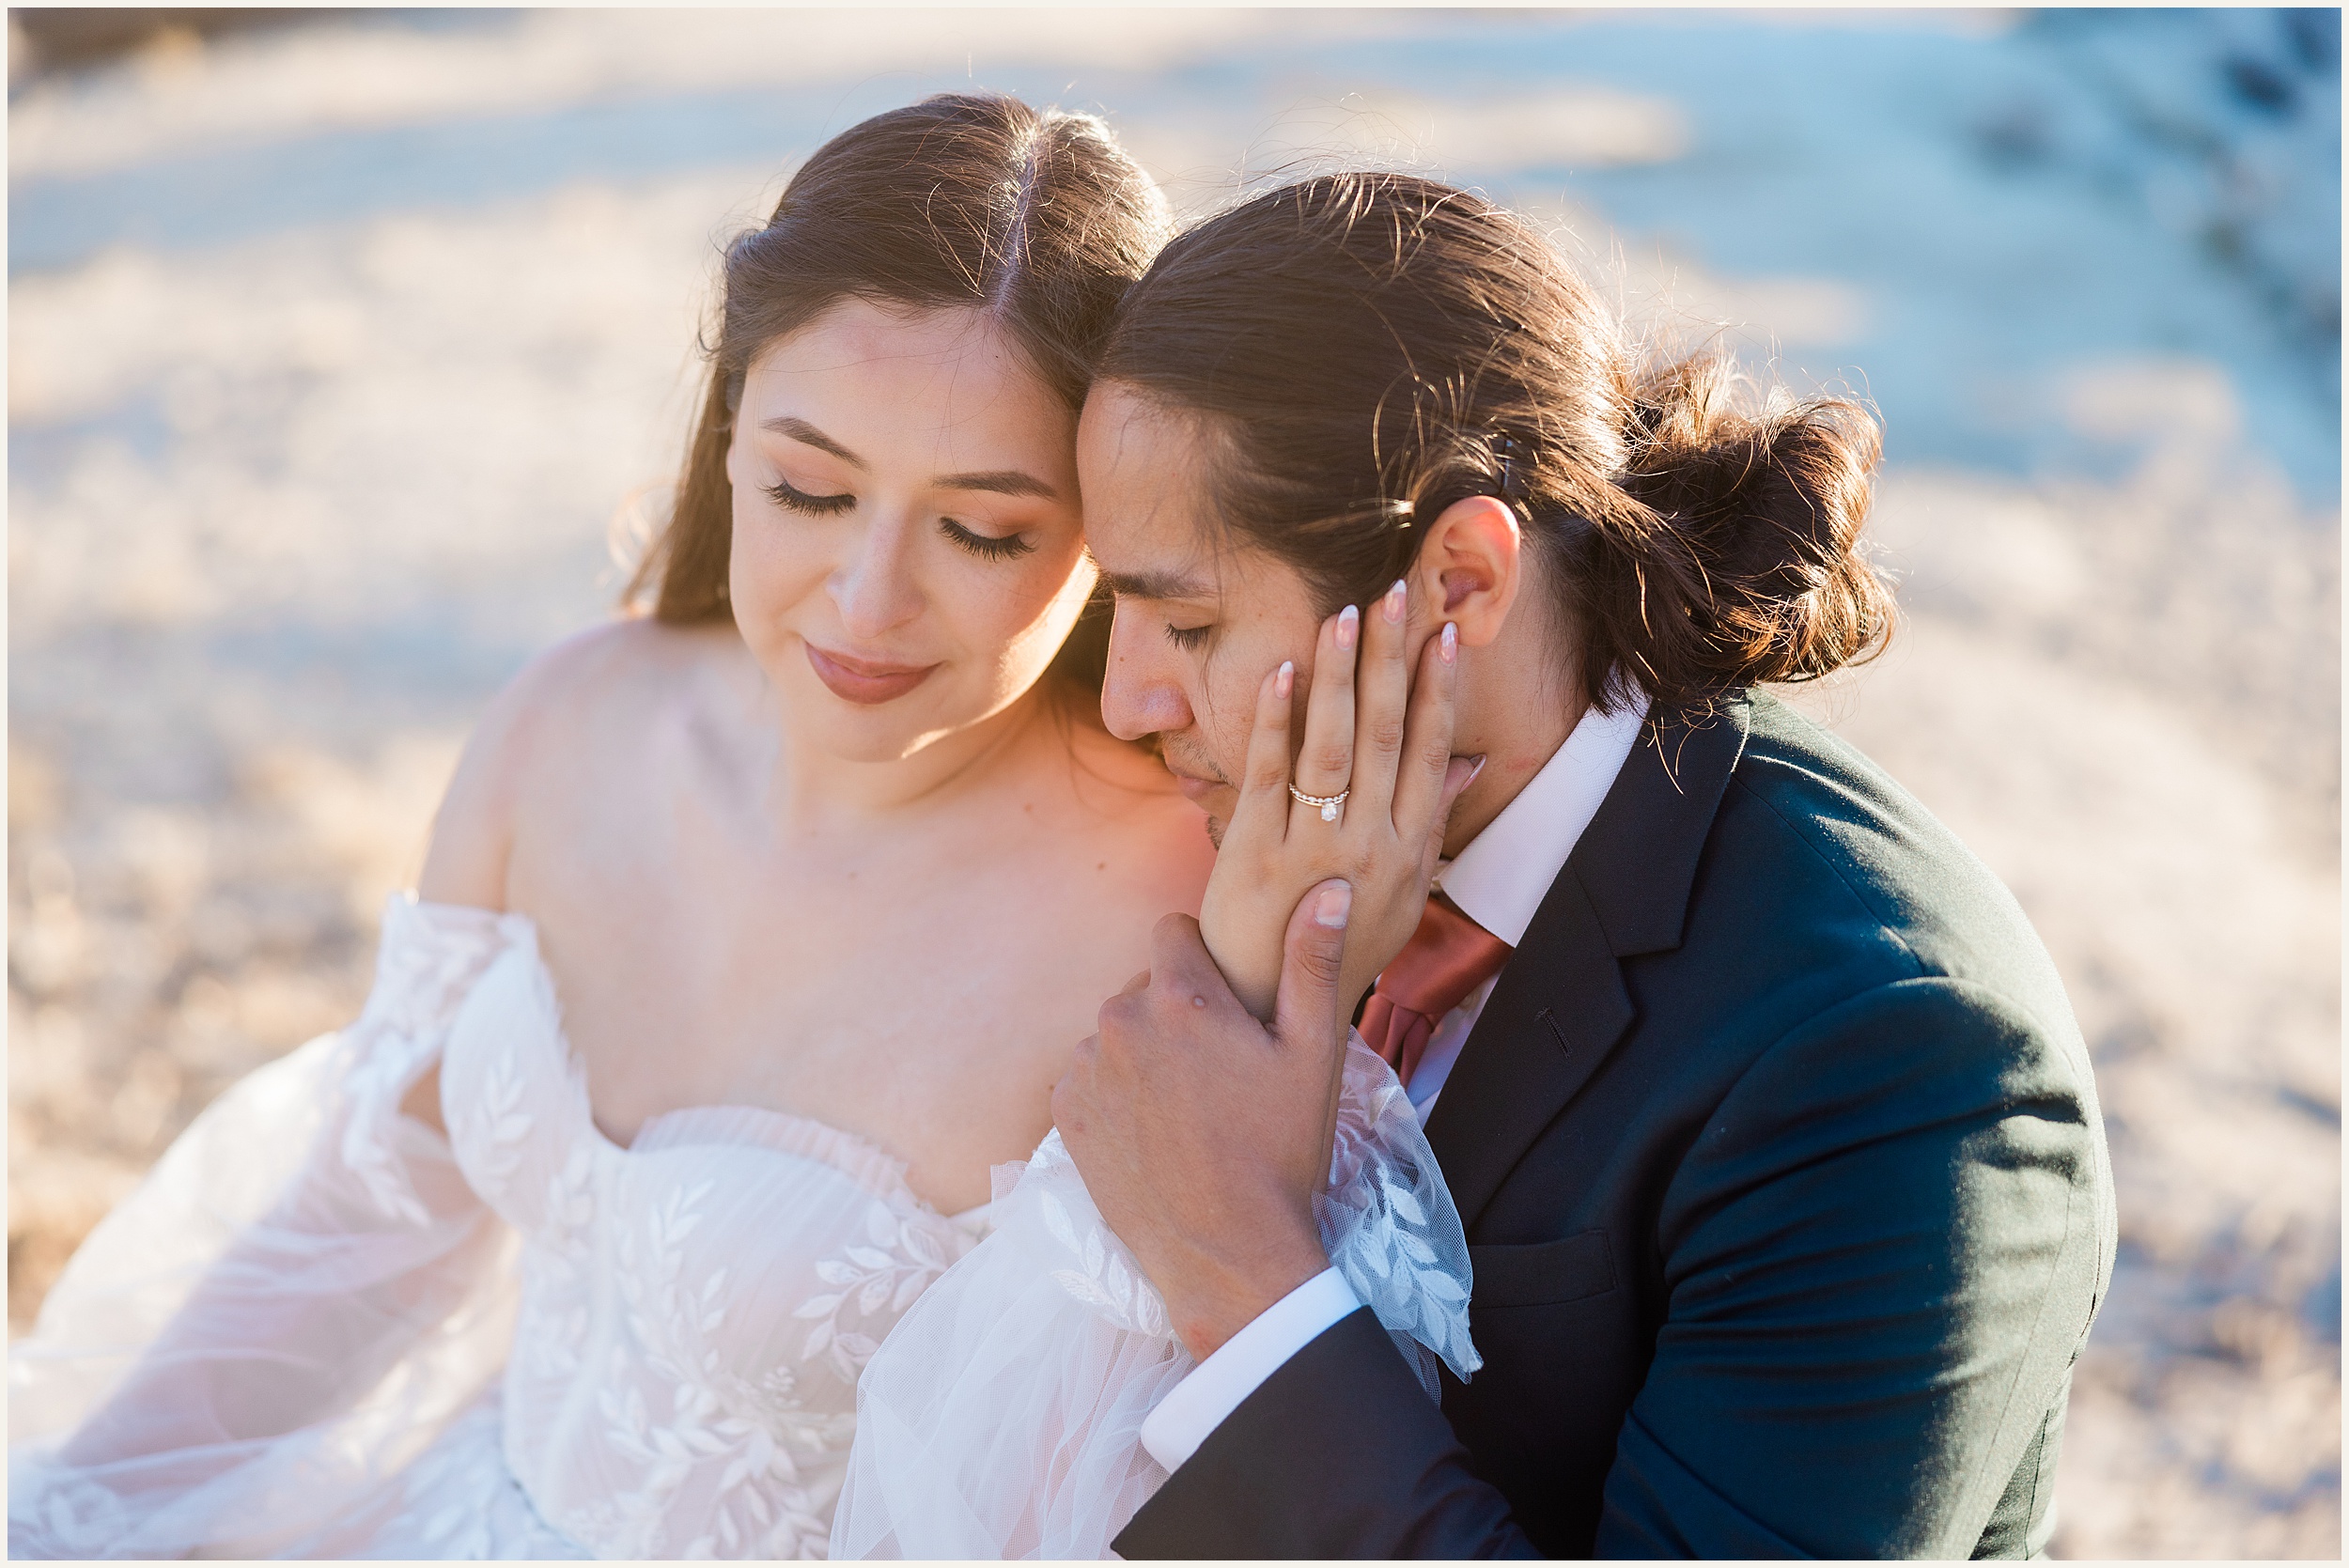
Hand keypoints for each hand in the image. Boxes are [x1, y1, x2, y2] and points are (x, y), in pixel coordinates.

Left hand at [1053, 881, 1360, 1361]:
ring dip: (1145, 1054)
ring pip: (1117, 1035)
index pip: (1173, 932)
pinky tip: (1155, 1133)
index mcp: (1179, 997)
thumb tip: (1329, 887)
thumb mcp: (1312, 1053)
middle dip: (1176, 1011)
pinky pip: (1089, 1079)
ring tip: (1188, 1110)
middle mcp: (1119, 1022)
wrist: (1228, 1252)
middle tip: (1219, 1070)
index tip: (1228, 1005)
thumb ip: (1312, 961)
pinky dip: (1116, 1094)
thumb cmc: (1281, 1151)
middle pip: (1144, 987)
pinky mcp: (1066, 1116)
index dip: (1203, 961)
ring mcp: (1085, 1071)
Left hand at [1199, 578, 1479, 1019]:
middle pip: (1385, 736)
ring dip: (1340, 675)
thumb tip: (1465, 762)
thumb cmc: (1338, 945)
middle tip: (1397, 594)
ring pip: (1332, 745)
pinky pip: (1268, 773)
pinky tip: (1282, 669)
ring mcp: (1310, 847)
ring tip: (1345, 613)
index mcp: (1409, 852)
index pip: (1429, 755)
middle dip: (1392, 661)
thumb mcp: (1402, 894)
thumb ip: (1432, 824)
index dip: (1438, 691)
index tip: (1446, 632)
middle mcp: (1368, 846)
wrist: (1270, 1004)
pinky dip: (1276, 719)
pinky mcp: (1253, 852)